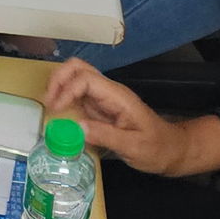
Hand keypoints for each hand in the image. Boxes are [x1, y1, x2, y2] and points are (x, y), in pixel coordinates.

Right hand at [44, 59, 190, 175]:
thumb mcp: (134, 147)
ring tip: (50, 105)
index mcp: (118, 96)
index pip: (86, 79)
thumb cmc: (157, 148)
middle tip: (48, 102)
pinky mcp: (99, 107)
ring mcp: (103, 98)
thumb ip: (105, 136)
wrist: (172, 150)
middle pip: (78, 68)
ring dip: (58, 86)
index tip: (55, 110)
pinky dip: (63, 97)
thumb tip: (76, 127)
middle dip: (58, 80)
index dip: (66, 90)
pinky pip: (77, 93)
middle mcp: (108, 92)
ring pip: (75, 76)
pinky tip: (59, 112)